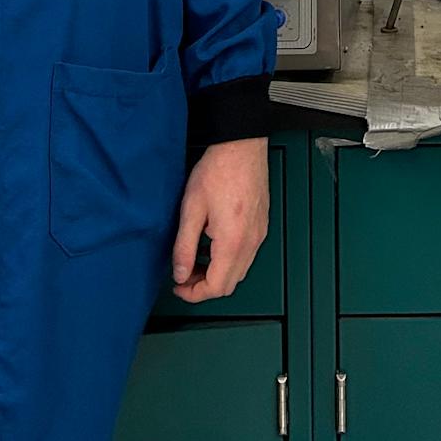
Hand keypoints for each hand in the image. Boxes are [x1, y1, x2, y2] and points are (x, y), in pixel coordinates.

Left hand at [172, 138, 268, 304]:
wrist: (242, 146)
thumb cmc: (218, 171)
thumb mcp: (191, 209)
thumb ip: (184, 246)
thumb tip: (180, 274)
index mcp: (232, 242)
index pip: (217, 287)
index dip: (194, 294)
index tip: (178, 286)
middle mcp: (251, 242)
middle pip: (230, 284)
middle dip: (204, 286)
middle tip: (183, 275)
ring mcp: (259, 235)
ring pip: (239, 271)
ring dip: (216, 274)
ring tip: (194, 260)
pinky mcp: (261, 226)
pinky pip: (246, 255)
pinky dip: (228, 260)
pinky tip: (211, 244)